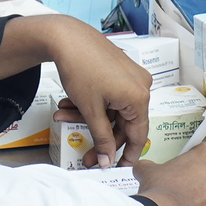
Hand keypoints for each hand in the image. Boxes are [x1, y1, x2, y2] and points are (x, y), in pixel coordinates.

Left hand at [38, 24, 155, 166]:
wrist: (67, 37)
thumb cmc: (81, 68)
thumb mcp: (91, 110)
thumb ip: (102, 138)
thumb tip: (107, 160)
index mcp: (139, 97)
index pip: (139, 135)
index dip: (128, 155)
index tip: (119, 168)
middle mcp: (141, 86)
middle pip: (123, 123)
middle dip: (100, 137)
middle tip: (86, 154)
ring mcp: (131, 77)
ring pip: (112, 110)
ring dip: (89, 118)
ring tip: (64, 117)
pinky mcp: (120, 71)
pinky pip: (110, 97)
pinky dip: (92, 104)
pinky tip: (69, 104)